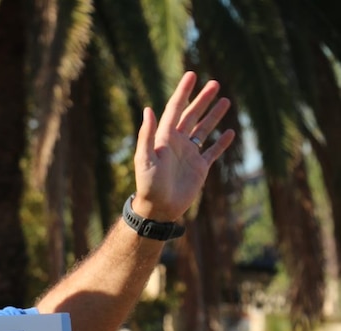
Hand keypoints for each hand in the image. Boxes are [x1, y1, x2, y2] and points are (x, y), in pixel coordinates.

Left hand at [133, 71, 235, 220]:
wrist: (158, 208)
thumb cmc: (148, 184)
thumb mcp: (145, 158)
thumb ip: (147, 135)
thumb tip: (148, 109)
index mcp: (164, 137)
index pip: (175, 109)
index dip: (183, 92)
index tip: (192, 75)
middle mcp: (177, 143)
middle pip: (192, 115)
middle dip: (203, 99)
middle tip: (215, 83)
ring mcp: (189, 155)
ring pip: (204, 130)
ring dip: (214, 116)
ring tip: (226, 101)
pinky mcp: (199, 168)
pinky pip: (212, 151)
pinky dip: (222, 143)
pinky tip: (231, 133)